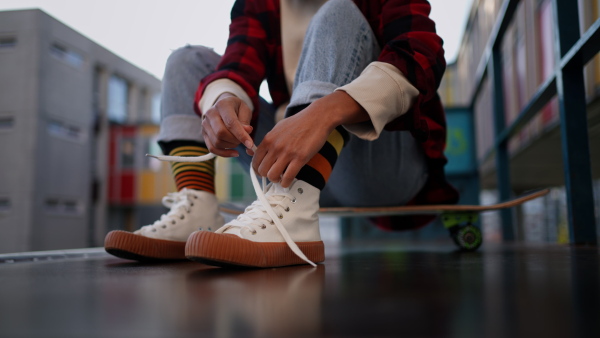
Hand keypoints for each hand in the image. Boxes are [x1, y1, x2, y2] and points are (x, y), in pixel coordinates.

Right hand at [202, 93, 254, 156]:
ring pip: (217, 142)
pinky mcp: (204, 134)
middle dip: (235, 140)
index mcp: (222, 105)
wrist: (224, 106)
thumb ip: (245, 121)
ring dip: (231, 146)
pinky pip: (212, 148)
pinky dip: (224, 153)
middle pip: (221, 133)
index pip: (230, 122)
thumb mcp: (245, 110)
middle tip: (244, 140)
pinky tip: (234, 153)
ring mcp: (205, 124)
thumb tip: (247, 131)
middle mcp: (210, 113)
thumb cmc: (236, 108)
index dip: (241, 134)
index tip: (250, 144)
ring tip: (238, 141)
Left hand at [252, 91, 369, 186]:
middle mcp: (275, 146)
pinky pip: (288, 177)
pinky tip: (288, 181)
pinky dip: (286, 183)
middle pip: (262, 170)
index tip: (262, 172)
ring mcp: (287, 153)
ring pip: (272, 176)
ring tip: (281, 178)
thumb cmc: (299, 123)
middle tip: (273, 175)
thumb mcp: (278, 129)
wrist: (317, 118)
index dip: (257, 169)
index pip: (255, 160)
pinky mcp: (300, 158)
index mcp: (268, 139)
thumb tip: (261, 153)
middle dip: (267, 176)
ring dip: (276, 180)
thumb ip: (269, 141)